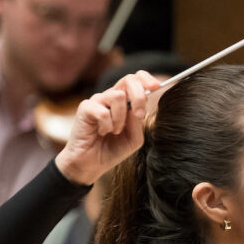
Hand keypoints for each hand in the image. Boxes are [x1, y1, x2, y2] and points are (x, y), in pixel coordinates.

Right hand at [54, 71, 160, 185]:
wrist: (92, 164)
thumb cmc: (112, 150)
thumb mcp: (134, 138)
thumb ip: (138, 121)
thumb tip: (137, 107)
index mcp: (124, 101)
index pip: (136, 79)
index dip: (147, 79)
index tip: (157, 87)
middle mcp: (111, 97)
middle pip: (128, 80)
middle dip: (139, 96)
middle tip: (140, 114)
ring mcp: (98, 101)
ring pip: (117, 96)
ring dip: (120, 118)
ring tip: (114, 131)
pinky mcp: (85, 108)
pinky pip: (103, 112)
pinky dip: (107, 126)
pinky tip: (101, 132)